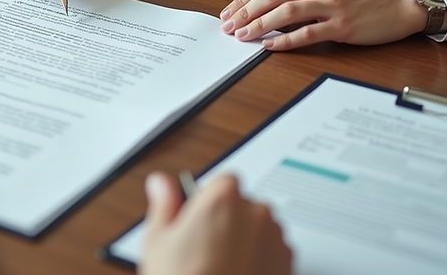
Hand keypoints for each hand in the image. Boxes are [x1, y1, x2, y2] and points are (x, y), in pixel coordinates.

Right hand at [140, 172, 291, 274]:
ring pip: (259, 229)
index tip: (198, 217)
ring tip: (221, 266)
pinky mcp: (288, 264)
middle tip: (205, 247)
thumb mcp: (158, 242)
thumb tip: (160, 184)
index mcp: (223, 199)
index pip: (222, 181)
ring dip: (246, 240)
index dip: (208, 200)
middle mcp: (255, 213)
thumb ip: (164, 204)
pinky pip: (273, 252)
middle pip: (243, 205)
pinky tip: (237, 274)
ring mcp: (275, 240)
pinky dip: (261, 260)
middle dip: (228, 220)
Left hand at [219, 0, 427, 50]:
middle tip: (228, 26)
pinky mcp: (342, 25)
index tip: (229, 12)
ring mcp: (332, 4)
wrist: (401, 2)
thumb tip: (267, 6)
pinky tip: (269, 46)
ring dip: (259, 25)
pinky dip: (284, 41)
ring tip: (242, 36)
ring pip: (285, 12)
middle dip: (244, 12)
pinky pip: (307, 33)